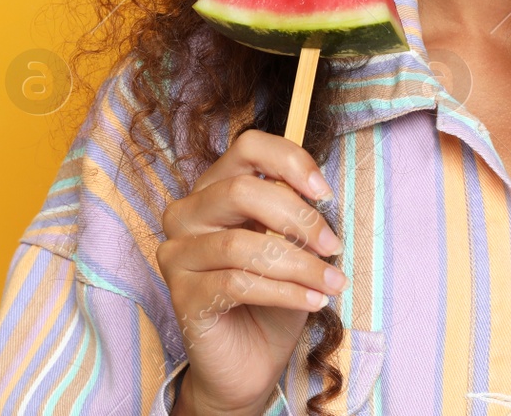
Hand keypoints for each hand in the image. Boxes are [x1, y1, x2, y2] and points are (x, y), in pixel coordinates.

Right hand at [157, 129, 343, 415]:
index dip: (289, 161)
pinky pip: (237, 284)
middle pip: (240, 191)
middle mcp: (186, 214)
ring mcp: (177, 255)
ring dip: (299, 264)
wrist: (251, 362)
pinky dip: (285, 291)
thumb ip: (294, 213)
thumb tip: (318, 192)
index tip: (325, 192)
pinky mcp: (182, 295)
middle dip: (297, 217)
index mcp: (213, 189)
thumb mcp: (290, 246)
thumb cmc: (272, 298)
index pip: (246, 147)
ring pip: (241, 244)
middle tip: (333, 245)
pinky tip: (313, 302)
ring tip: (332, 282)